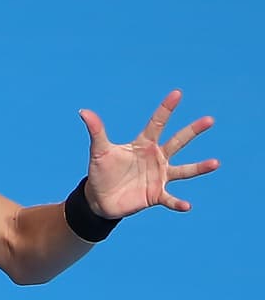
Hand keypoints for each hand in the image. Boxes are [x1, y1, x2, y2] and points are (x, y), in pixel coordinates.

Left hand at [79, 90, 218, 218]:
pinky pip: (170, 199)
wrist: (99, 199)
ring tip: (215, 163)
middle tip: (209, 120)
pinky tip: (187, 205)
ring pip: (183, 170)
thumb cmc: (101, 171)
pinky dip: (178, 203)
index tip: (177, 93)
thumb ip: (96, 132)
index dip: (166, 109)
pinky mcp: (156, 195)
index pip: (157, 123)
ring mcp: (159, 176)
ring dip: (199, 167)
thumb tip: (83, 112)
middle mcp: (156, 157)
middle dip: (193, 131)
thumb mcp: (99, 151)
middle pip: (178, 141)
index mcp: (144, 144)